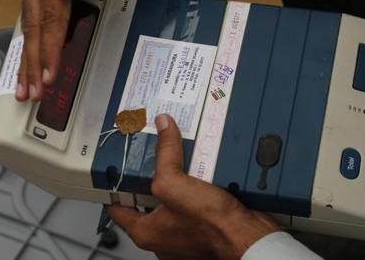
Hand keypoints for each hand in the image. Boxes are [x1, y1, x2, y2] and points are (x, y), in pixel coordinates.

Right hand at [16, 0, 142, 100]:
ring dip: (27, 61)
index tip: (50, 73)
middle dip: (33, 63)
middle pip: (33, 27)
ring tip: (26, 89)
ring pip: (28, 29)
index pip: (48, 16)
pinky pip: (33, 24)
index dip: (49, 48)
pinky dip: (31, 47)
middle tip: (34, 92)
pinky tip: (29, 66)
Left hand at [107, 114, 279, 259]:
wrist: (249, 237)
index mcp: (146, 231)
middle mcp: (163, 233)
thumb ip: (165, 154)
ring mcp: (184, 228)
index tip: (117, 166)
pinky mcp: (204, 221)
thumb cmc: (212, 227)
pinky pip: (194, 196)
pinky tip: (200, 166)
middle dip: (151, 174)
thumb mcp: (175, 183)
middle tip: (152, 152)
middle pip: (147, 197)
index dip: (115, 184)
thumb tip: (163, 128)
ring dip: (177, 175)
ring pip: (173, 195)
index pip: (117, 207)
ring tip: (178, 155)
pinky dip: (196, 181)